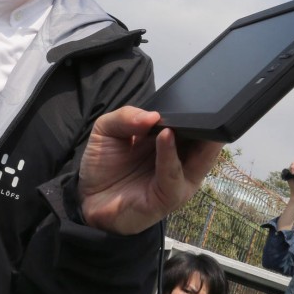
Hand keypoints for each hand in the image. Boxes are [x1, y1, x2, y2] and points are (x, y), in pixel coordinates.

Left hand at [77, 107, 222, 234]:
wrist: (87, 200)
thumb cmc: (104, 165)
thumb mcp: (108, 130)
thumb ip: (126, 116)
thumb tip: (153, 115)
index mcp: (172, 143)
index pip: (197, 126)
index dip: (199, 110)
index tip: (199, 93)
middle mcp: (181, 161)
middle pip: (206, 141)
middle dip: (207, 123)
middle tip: (203, 105)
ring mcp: (178, 180)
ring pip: (200, 159)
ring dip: (196, 136)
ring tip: (183, 119)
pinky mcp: (168, 198)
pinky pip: (174, 176)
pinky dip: (171, 156)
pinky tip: (165, 137)